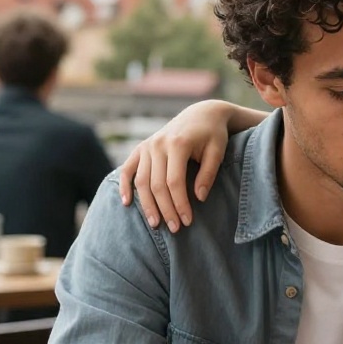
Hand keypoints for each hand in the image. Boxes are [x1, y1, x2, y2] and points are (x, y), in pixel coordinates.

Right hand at [118, 100, 232, 230]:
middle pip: (156, 185)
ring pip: (141, 181)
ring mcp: (147, 146)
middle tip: (174, 229)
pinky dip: (125, 186)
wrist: (201, 114)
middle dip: (165, 209)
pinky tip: (126, 203)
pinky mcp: (141, 148)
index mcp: (178, 144)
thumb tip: (199, 198)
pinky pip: (128, 169)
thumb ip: (208, 174)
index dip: (180, 204)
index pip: (175, 182)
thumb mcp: (217, 151)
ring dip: (147, 205)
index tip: (187, 221)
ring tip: (155, 224)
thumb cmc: (213, 135)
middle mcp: (158, 144)